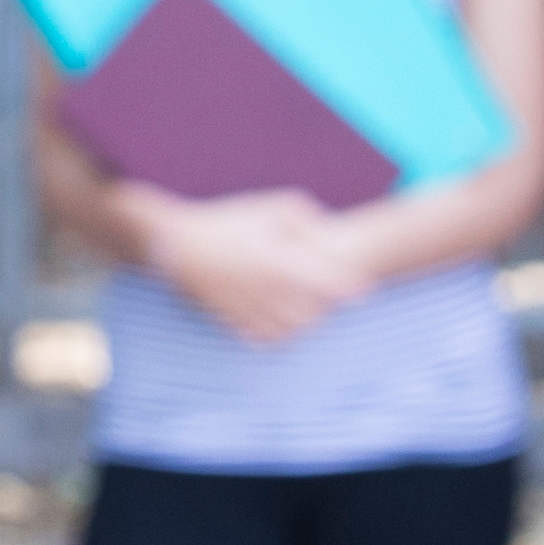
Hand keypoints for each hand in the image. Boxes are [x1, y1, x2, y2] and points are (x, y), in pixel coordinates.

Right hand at [145, 188, 366, 345]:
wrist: (177, 244)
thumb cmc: (226, 220)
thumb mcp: (269, 206)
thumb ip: (304, 215)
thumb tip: (323, 230)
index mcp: (279, 263)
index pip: (327, 283)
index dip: (351, 288)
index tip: (367, 289)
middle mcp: (267, 292)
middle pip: (313, 315)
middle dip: (327, 308)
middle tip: (332, 295)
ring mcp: (250, 310)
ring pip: (291, 331)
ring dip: (305, 322)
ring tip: (308, 307)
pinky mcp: (234, 321)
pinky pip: (265, 338)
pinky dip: (279, 334)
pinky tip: (281, 318)